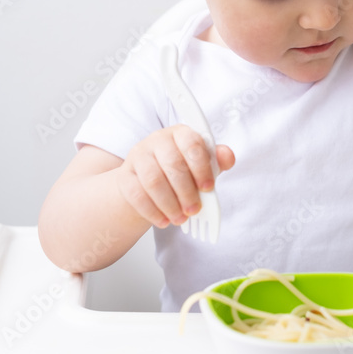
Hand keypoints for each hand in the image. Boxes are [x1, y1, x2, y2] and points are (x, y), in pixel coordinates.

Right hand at [115, 125, 234, 227]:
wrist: (148, 182)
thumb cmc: (181, 171)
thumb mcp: (202, 165)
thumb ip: (216, 161)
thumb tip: (228, 157)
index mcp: (180, 133)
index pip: (192, 144)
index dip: (202, 168)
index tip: (208, 188)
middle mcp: (157, 140)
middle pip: (172, 164)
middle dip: (186, 192)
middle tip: (194, 210)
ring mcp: (138, 156)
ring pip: (153, 181)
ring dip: (170, 204)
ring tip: (180, 218)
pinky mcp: (124, 176)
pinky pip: (137, 195)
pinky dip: (152, 212)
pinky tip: (164, 221)